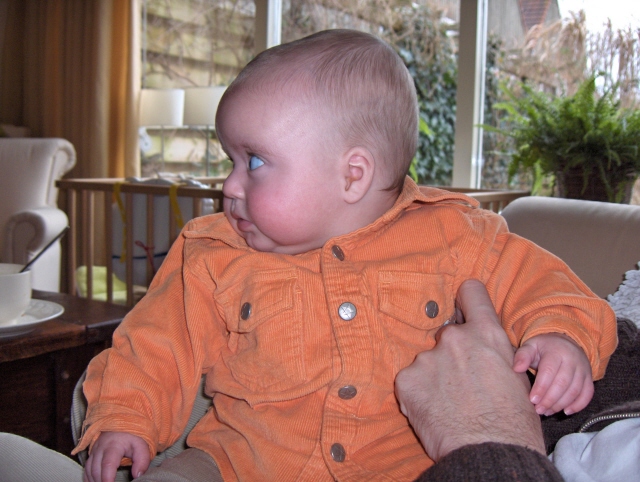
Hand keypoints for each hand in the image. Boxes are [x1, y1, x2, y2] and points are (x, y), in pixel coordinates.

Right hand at [84, 432, 150, 481]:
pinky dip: (89, 478)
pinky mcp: (91, 455)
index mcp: (113, 445)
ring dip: (95, 480)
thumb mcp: (142, 445)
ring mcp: (94, 451)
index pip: (107, 464)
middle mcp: (100, 448)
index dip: (107, 478)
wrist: (123, 423)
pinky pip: (86, 469)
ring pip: (89, 470)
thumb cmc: (133, 436)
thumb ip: (142, 460)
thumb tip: (137, 475)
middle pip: (96, 470)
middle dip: (101, 481)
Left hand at [395, 279, 544, 460]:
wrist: (489, 454)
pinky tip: (434, 412)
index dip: (467, 300)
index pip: (471, 293)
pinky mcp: (407, 380)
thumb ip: (492, 355)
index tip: (463, 309)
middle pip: (447, 336)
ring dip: (434, 378)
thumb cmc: (511, 424)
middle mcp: (455, 338)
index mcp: (486, 334)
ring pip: (428, 363)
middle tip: (462, 386)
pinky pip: (411, 381)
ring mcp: (427, 358)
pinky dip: (419, 394)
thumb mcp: (515, 377)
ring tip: (449, 406)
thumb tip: (482, 354)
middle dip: (451, 355)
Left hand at [514, 333, 592, 415]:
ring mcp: (583, 370)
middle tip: (538, 409)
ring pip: (575, 391)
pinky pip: (587, 394)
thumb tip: (516, 368)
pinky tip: (566, 411)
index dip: (541, 387)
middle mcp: (573, 360)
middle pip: (563, 383)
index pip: (549, 371)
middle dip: (550, 400)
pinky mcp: (589, 378)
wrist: (566, 342)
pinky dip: (578, 405)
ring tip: (547, 411)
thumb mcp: (531, 346)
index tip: (532, 400)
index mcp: (556, 351)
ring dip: (561, 404)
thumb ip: (522, 356)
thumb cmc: (544, 347)